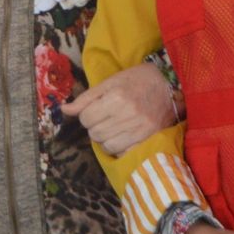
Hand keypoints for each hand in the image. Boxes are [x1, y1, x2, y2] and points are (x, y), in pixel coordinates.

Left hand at [62, 63, 178, 154]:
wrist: (169, 86)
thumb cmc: (136, 80)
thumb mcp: (109, 82)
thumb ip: (86, 98)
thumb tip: (64, 110)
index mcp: (116, 98)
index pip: (86, 118)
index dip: (87, 114)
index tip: (95, 110)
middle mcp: (128, 116)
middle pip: (95, 133)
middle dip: (94, 126)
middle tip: (104, 118)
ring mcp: (140, 130)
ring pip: (107, 146)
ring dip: (105, 138)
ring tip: (113, 128)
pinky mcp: (149, 140)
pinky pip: (123, 153)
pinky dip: (119, 147)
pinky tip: (123, 136)